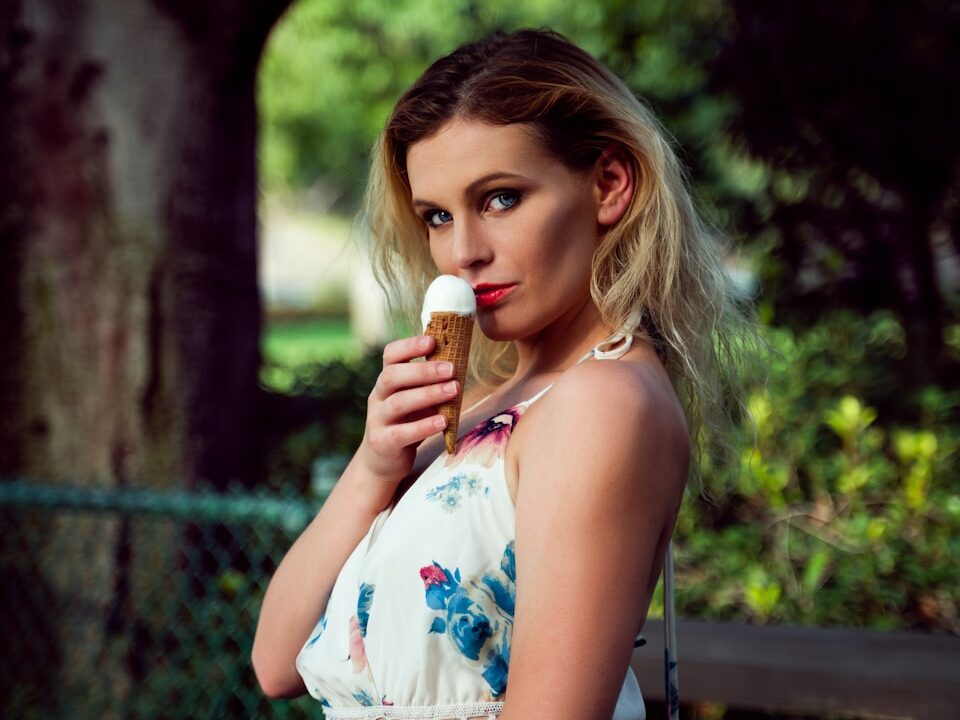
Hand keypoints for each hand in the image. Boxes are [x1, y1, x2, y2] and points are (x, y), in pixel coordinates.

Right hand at [356, 335, 457, 495]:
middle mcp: (378, 396)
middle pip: (392, 376)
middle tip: (451, 369)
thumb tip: (458, 361)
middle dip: (423, 370)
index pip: (390, 355)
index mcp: (387, 380)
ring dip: (428, 394)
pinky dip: (423, 426)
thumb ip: (429, 383)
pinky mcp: (382, 442)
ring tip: (454, 390)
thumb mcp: (415, 398)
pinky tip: (443, 422)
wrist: (383, 460)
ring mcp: (377, 419)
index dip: (409, 345)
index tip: (432, 341)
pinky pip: (401, 433)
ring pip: (398, 403)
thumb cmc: (406, 422)